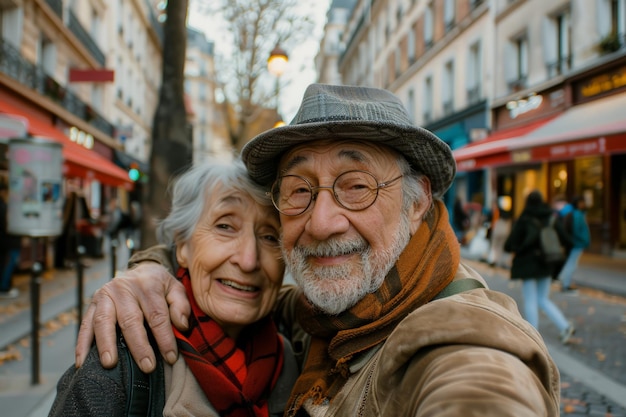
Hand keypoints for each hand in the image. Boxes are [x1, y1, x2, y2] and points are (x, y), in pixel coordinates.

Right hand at [75, 262, 189, 372]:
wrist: (139, 270)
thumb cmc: (160, 285)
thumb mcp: (175, 289)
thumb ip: (181, 305)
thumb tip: (181, 325)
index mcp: (147, 284)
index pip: (157, 315)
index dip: (164, 338)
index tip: (170, 357)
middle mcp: (124, 288)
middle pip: (130, 319)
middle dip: (139, 346)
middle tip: (147, 366)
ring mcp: (105, 295)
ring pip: (104, 321)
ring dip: (106, 344)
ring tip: (110, 364)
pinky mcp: (92, 303)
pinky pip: (85, 324)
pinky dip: (82, 344)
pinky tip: (83, 362)